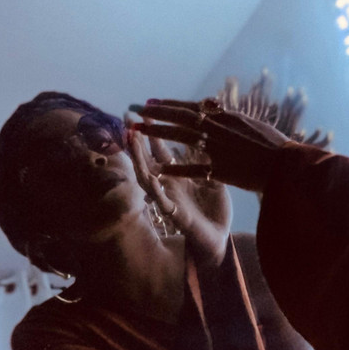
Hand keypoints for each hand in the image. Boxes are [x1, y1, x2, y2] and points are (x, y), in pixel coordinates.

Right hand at [128, 121, 231, 265]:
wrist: (220, 238)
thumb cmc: (214, 210)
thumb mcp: (212, 179)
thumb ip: (206, 160)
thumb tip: (208, 136)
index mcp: (178, 174)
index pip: (161, 149)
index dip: (153, 131)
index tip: (145, 110)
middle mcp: (168, 184)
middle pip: (147, 159)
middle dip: (137, 140)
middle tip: (128, 120)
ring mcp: (169, 199)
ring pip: (147, 178)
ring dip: (139, 160)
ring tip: (132, 142)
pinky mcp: (175, 215)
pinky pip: (161, 202)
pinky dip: (155, 190)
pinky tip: (149, 177)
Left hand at [129, 99, 288, 192]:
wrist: (288, 167)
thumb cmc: (275, 147)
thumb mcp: (252, 125)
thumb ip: (229, 117)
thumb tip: (213, 105)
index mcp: (227, 117)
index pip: (193, 108)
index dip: (171, 104)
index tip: (152, 101)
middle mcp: (220, 129)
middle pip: (182, 118)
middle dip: (158, 113)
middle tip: (136, 110)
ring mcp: (219, 148)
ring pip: (182, 137)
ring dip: (159, 132)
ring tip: (139, 130)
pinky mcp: (221, 170)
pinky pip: (194, 169)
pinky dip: (176, 168)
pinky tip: (158, 168)